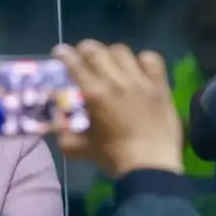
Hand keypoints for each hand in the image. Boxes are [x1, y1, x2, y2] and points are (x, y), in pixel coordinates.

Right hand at [54, 41, 184, 176]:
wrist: (150, 166)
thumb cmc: (114, 158)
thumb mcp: (80, 148)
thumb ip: (63, 133)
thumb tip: (55, 121)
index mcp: (95, 95)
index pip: (75, 64)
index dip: (64, 54)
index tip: (60, 52)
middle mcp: (117, 82)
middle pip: (97, 51)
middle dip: (85, 48)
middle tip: (82, 54)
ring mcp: (141, 82)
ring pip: (122, 52)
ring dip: (111, 53)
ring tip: (110, 62)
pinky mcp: (160, 86)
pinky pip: (152, 60)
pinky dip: (143, 60)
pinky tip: (138, 69)